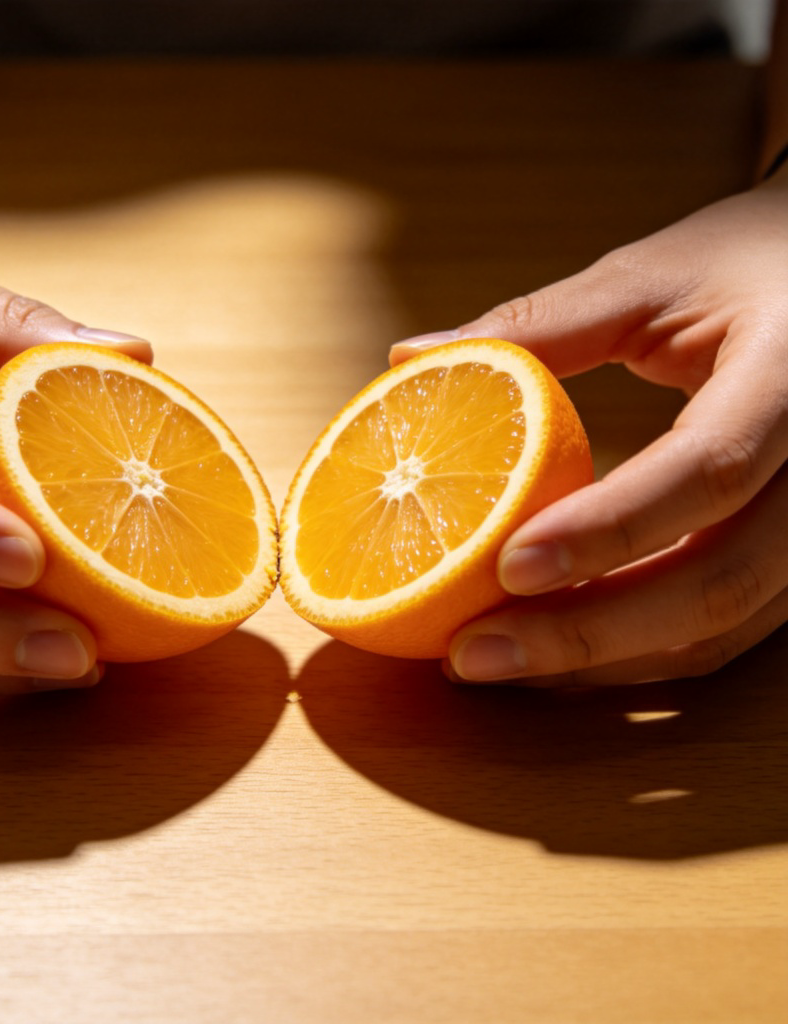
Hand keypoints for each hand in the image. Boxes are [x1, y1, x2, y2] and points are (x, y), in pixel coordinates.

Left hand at [390, 173, 787, 685]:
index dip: (608, 528)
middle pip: (718, 580)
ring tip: (492, 661)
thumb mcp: (650, 277)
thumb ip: (538, 325)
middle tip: (469, 653)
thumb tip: (409, 359)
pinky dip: (636, 650)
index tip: (503, 566)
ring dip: (603, 658)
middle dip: (587, 632)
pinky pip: (722, 630)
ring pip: (720, 625)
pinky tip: (555, 650)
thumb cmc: (745, 265)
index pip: (709, 469)